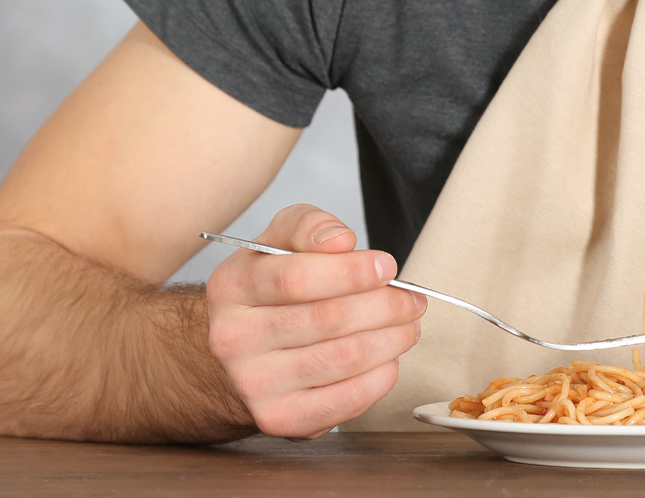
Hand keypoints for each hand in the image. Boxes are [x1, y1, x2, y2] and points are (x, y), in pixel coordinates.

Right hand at [206, 204, 424, 436]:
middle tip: (412, 300)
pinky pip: (347, 398)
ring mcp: (254, 384)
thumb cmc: (271, 289)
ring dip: (392, 339)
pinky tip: (388, 358)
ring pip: (344, 357)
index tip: (387, 266)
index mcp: (231, 287)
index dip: (352, 271)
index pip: (296, 277)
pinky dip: (381, 375)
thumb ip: (307, 226)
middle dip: (385, 306)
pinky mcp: (280, 418)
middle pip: (328, 319)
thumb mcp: (278, 242)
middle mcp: (233, 339)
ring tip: (408, 325)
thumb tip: (340, 240)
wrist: (244, 352)